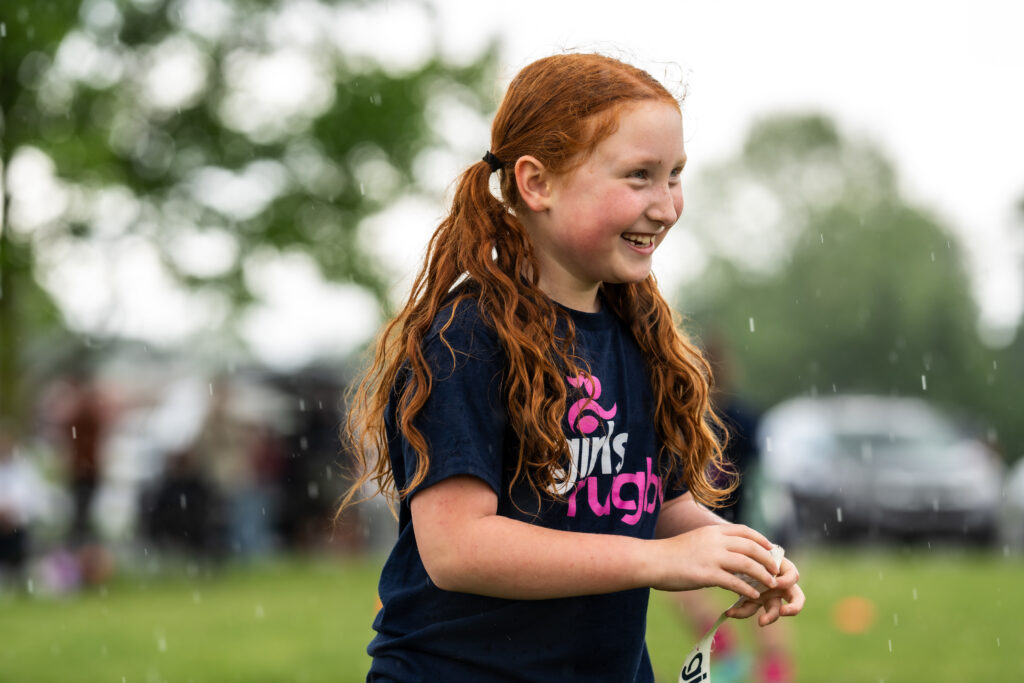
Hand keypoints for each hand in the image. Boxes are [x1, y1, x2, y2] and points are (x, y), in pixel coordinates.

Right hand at [651, 524, 779, 599]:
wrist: (652, 560)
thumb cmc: (671, 553)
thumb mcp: (695, 540)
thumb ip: (712, 543)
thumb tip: (728, 552)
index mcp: (712, 531)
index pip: (744, 531)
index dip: (761, 539)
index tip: (770, 547)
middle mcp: (715, 541)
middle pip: (751, 547)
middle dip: (767, 559)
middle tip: (776, 569)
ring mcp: (712, 557)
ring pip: (747, 564)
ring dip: (763, 575)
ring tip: (771, 584)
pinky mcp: (707, 574)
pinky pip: (734, 582)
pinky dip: (747, 589)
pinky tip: (754, 595)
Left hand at [725, 556, 804, 625]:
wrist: (731, 556)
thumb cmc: (745, 549)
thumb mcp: (752, 549)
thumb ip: (757, 553)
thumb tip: (765, 552)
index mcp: (780, 569)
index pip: (793, 576)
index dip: (786, 581)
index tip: (774, 582)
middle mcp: (777, 585)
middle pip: (796, 599)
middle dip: (794, 608)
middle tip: (783, 611)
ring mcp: (766, 595)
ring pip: (775, 611)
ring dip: (770, 618)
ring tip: (761, 622)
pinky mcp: (753, 601)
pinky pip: (750, 610)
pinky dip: (740, 613)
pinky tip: (729, 612)